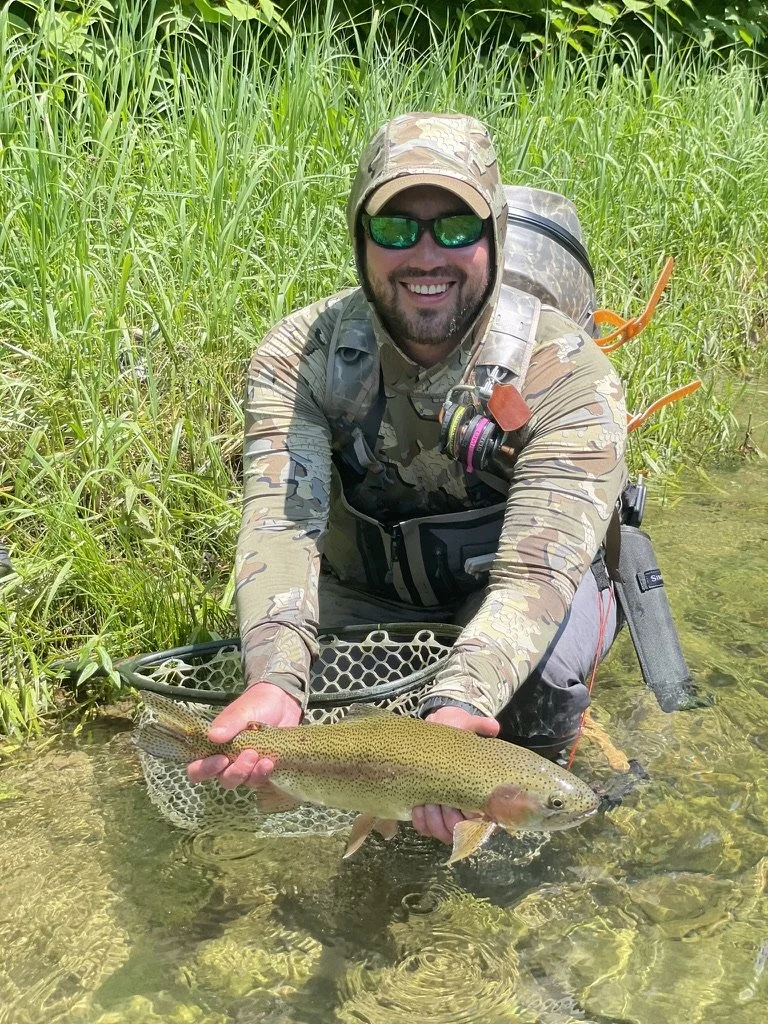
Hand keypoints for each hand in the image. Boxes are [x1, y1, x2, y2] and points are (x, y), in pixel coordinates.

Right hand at [187, 682, 301, 789]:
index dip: (204, 769)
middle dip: (235, 772)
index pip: (197, 768)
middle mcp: (227, 762)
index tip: (221, 759)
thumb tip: (213, 736)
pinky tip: (270, 763)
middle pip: (223, 779)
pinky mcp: (262, 771)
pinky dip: (263, 774)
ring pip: (242, 783)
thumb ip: (228, 724)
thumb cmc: (255, 706)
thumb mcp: (242, 712)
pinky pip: (259, 781)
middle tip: (249, 754)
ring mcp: (245, 768)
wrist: (283, 705)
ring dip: (251, 774)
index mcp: (214, 747)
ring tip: (264, 760)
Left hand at [411, 707, 499, 845]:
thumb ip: (478, 726)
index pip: (482, 818)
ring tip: (426, 803)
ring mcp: (446, 811)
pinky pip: (425, 829)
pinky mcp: (428, 812)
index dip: (470, 817)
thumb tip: (492, 727)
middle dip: (448, 819)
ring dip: (433, 821)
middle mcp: (465, 806)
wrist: (433, 731)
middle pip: (460, 831)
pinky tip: (417, 807)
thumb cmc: (452, 731)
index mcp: (480, 791)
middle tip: (439, 802)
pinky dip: (420, 822)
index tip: (459, 803)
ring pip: (442, 832)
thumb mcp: (464, 726)